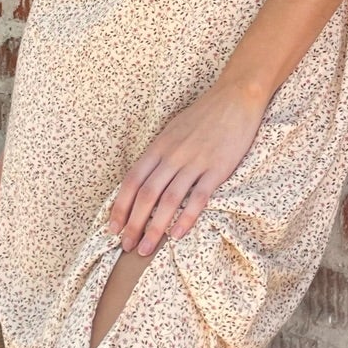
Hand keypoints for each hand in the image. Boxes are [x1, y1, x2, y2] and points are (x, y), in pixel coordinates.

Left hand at [107, 81, 266, 255]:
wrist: (235, 98)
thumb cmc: (203, 115)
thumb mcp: (172, 130)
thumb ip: (159, 154)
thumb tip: (144, 180)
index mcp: (158, 146)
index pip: (131, 181)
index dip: (119, 206)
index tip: (112, 228)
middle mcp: (172, 155)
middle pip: (146, 194)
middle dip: (132, 224)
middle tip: (125, 246)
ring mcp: (195, 162)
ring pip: (168, 200)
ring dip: (154, 228)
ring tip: (145, 249)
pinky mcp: (217, 168)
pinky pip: (198, 197)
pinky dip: (186, 218)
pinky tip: (177, 235)